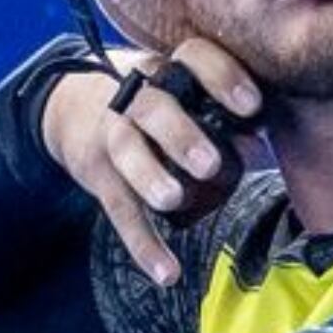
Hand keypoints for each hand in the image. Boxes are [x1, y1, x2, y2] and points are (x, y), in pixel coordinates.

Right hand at [41, 36, 262, 284]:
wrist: (74, 105)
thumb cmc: (163, 102)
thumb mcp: (188, 96)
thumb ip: (226, 118)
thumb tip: (259, 145)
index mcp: (170, 70)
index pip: (194, 58)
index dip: (221, 78)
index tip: (252, 106)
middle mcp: (136, 96)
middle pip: (153, 108)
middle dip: (180, 135)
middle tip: (210, 164)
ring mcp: (113, 134)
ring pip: (127, 152)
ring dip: (150, 177)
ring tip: (175, 200)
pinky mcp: (98, 175)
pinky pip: (119, 211)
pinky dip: (143, 245)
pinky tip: (168, 274)